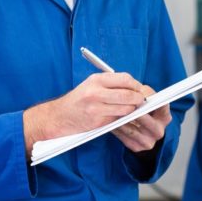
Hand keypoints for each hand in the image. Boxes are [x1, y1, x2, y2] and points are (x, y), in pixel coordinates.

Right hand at [23, 72, 145, 152]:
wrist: (59, 116)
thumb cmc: (79, 99)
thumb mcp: (92, 85)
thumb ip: (111, 84)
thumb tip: (134, 87)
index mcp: (96, 80)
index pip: (125, 79)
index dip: (135, 84)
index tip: (139, 88)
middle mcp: (96, 92)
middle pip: (128, 94)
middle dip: (138, 98)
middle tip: (141, 101)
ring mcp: (96, 108)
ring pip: (125, 108)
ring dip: (132, 110)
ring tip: (132, 109)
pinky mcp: (97, 122)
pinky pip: (117, 119)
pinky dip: (122, 118)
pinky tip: (121, 116)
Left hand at [112, 85, 171, 151]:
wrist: (139, 129)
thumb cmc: (142, 110)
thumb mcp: (146, 99)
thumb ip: (145, 92)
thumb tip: (139, 91)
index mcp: (165, 117)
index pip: (162, 105)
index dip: (151, 100)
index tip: (140, 96)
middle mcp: (159, 131)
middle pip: (146, 120)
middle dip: (134, 111)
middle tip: (123, 104)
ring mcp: (149, 141)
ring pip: (132, 130)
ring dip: (121, 121)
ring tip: (112, 113)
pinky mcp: (137, 147)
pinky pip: (124, 137)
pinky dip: (117, 129)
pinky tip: (111, 122)